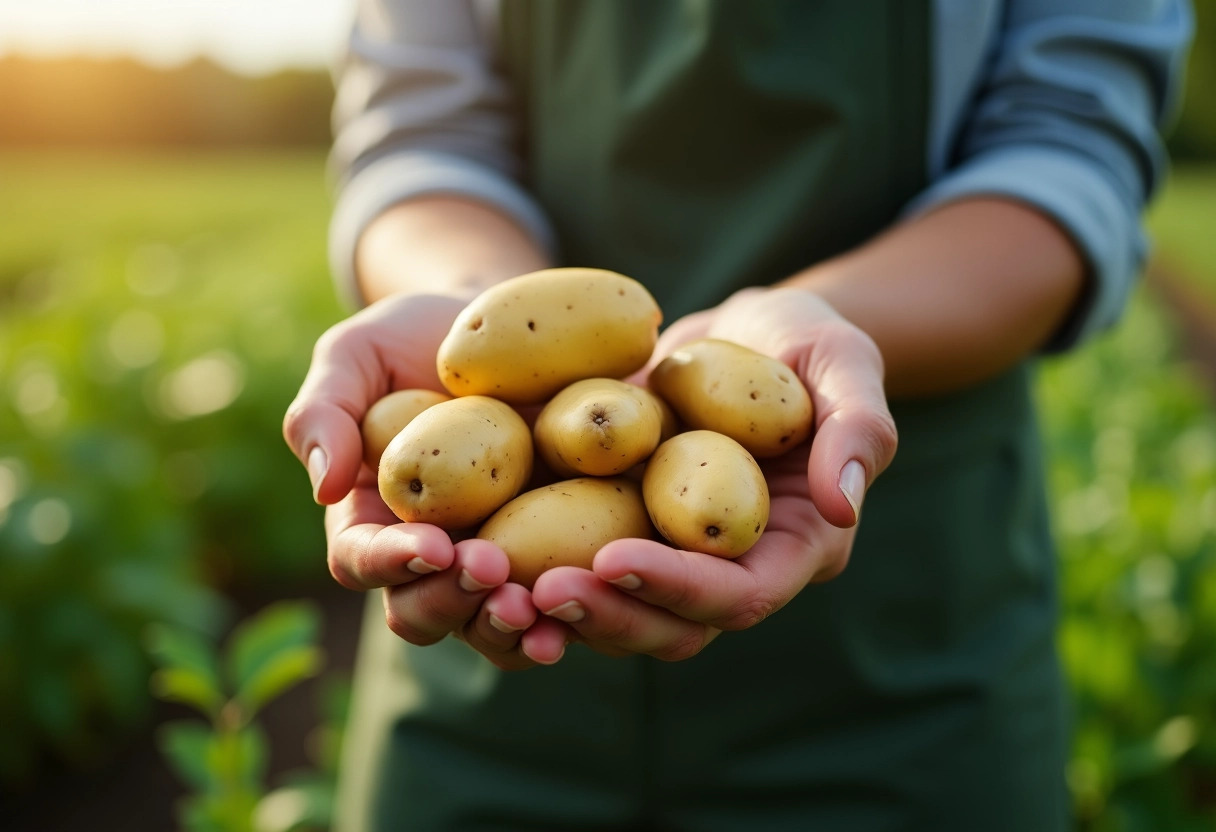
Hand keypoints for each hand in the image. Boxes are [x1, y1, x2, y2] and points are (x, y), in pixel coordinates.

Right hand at [282, 294, 565, 669]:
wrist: (510, 326)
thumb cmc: (417, 338)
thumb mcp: (359, 352)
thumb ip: (324, 410)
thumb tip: (324, 486)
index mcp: (373, 517)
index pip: (362, 560)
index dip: (389, 563)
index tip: (430, 545)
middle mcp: (433, 555)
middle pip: (425, 611)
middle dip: (454, 602)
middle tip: (490, 570)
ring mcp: (499, 560)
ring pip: (491, 627)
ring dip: (510, 630)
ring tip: (539, 612)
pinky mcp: (560, 553)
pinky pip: (564, 603)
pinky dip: (576, 612)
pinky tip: (600, 599)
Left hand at [530, 287, 897, 659]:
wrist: (749, 330)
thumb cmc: (809, 342)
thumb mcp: (845, 363)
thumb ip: (860, 427)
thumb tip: (844, 505)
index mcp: (792, 547)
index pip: (740, 595)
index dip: (679, 588)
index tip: (613, 559)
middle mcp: (730, 568)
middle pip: (671, 626)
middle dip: (607, 614)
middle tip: (538, 589)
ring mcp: (673, 554)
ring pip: (618, 610)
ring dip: (560, 607)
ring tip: (494, 581)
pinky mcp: (624, 528)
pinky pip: (578, 562)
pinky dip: (534, 566)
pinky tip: (477, 548)